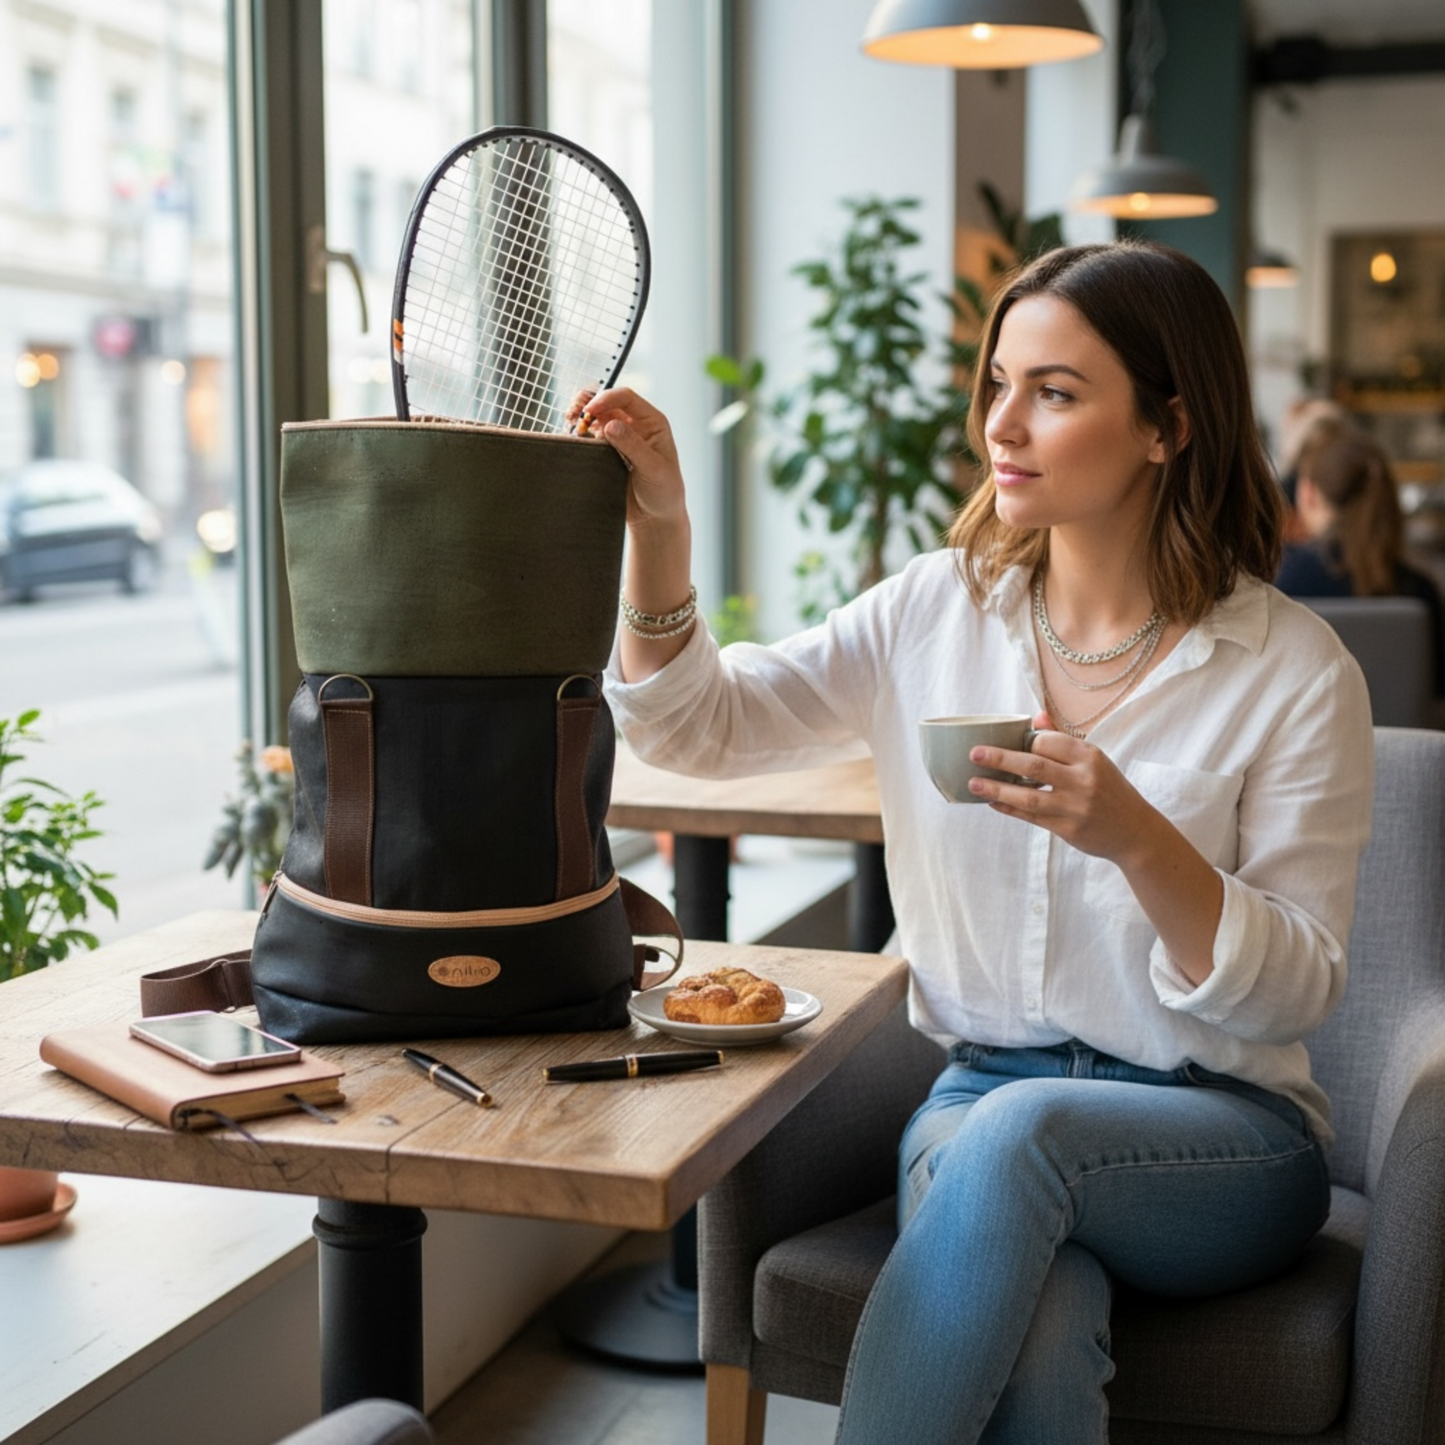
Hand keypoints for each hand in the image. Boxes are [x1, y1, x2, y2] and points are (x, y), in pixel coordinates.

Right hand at [567, 387, 686, 531]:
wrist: (656, 518)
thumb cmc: (664, 493)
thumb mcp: (653, 469)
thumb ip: (633, 446)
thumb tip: (610, 425)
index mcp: (652, 423)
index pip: (627, 398)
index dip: (606, 398)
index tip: (590, 410)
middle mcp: (635, 425)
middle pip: (607, 402)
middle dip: (589, 403)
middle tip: (573, 413)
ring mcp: (620, 437)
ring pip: (596, 416)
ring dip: (581, 416)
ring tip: (570, 423)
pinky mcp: (607, 451)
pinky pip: (590, 435)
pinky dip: (579, 433)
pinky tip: (573, 438)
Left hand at [965, 710, 1152, 867]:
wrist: (1135, 832)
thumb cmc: (1109, 790)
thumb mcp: (1094, 760)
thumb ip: (1063, 739)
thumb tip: (1036, 717)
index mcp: (1089, 756)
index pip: (1048, 742)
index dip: (1024, 742)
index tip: (1005, 741)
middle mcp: (1083, 779)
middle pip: (1033, 766)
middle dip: (1000, 759)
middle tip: (974, 754)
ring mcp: (1075, 806)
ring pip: (1028, 797)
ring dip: (997, 790)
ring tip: (973, 784)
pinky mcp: (1068, 829)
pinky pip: (1031, 817)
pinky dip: (1009, 809)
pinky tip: (992, 802)